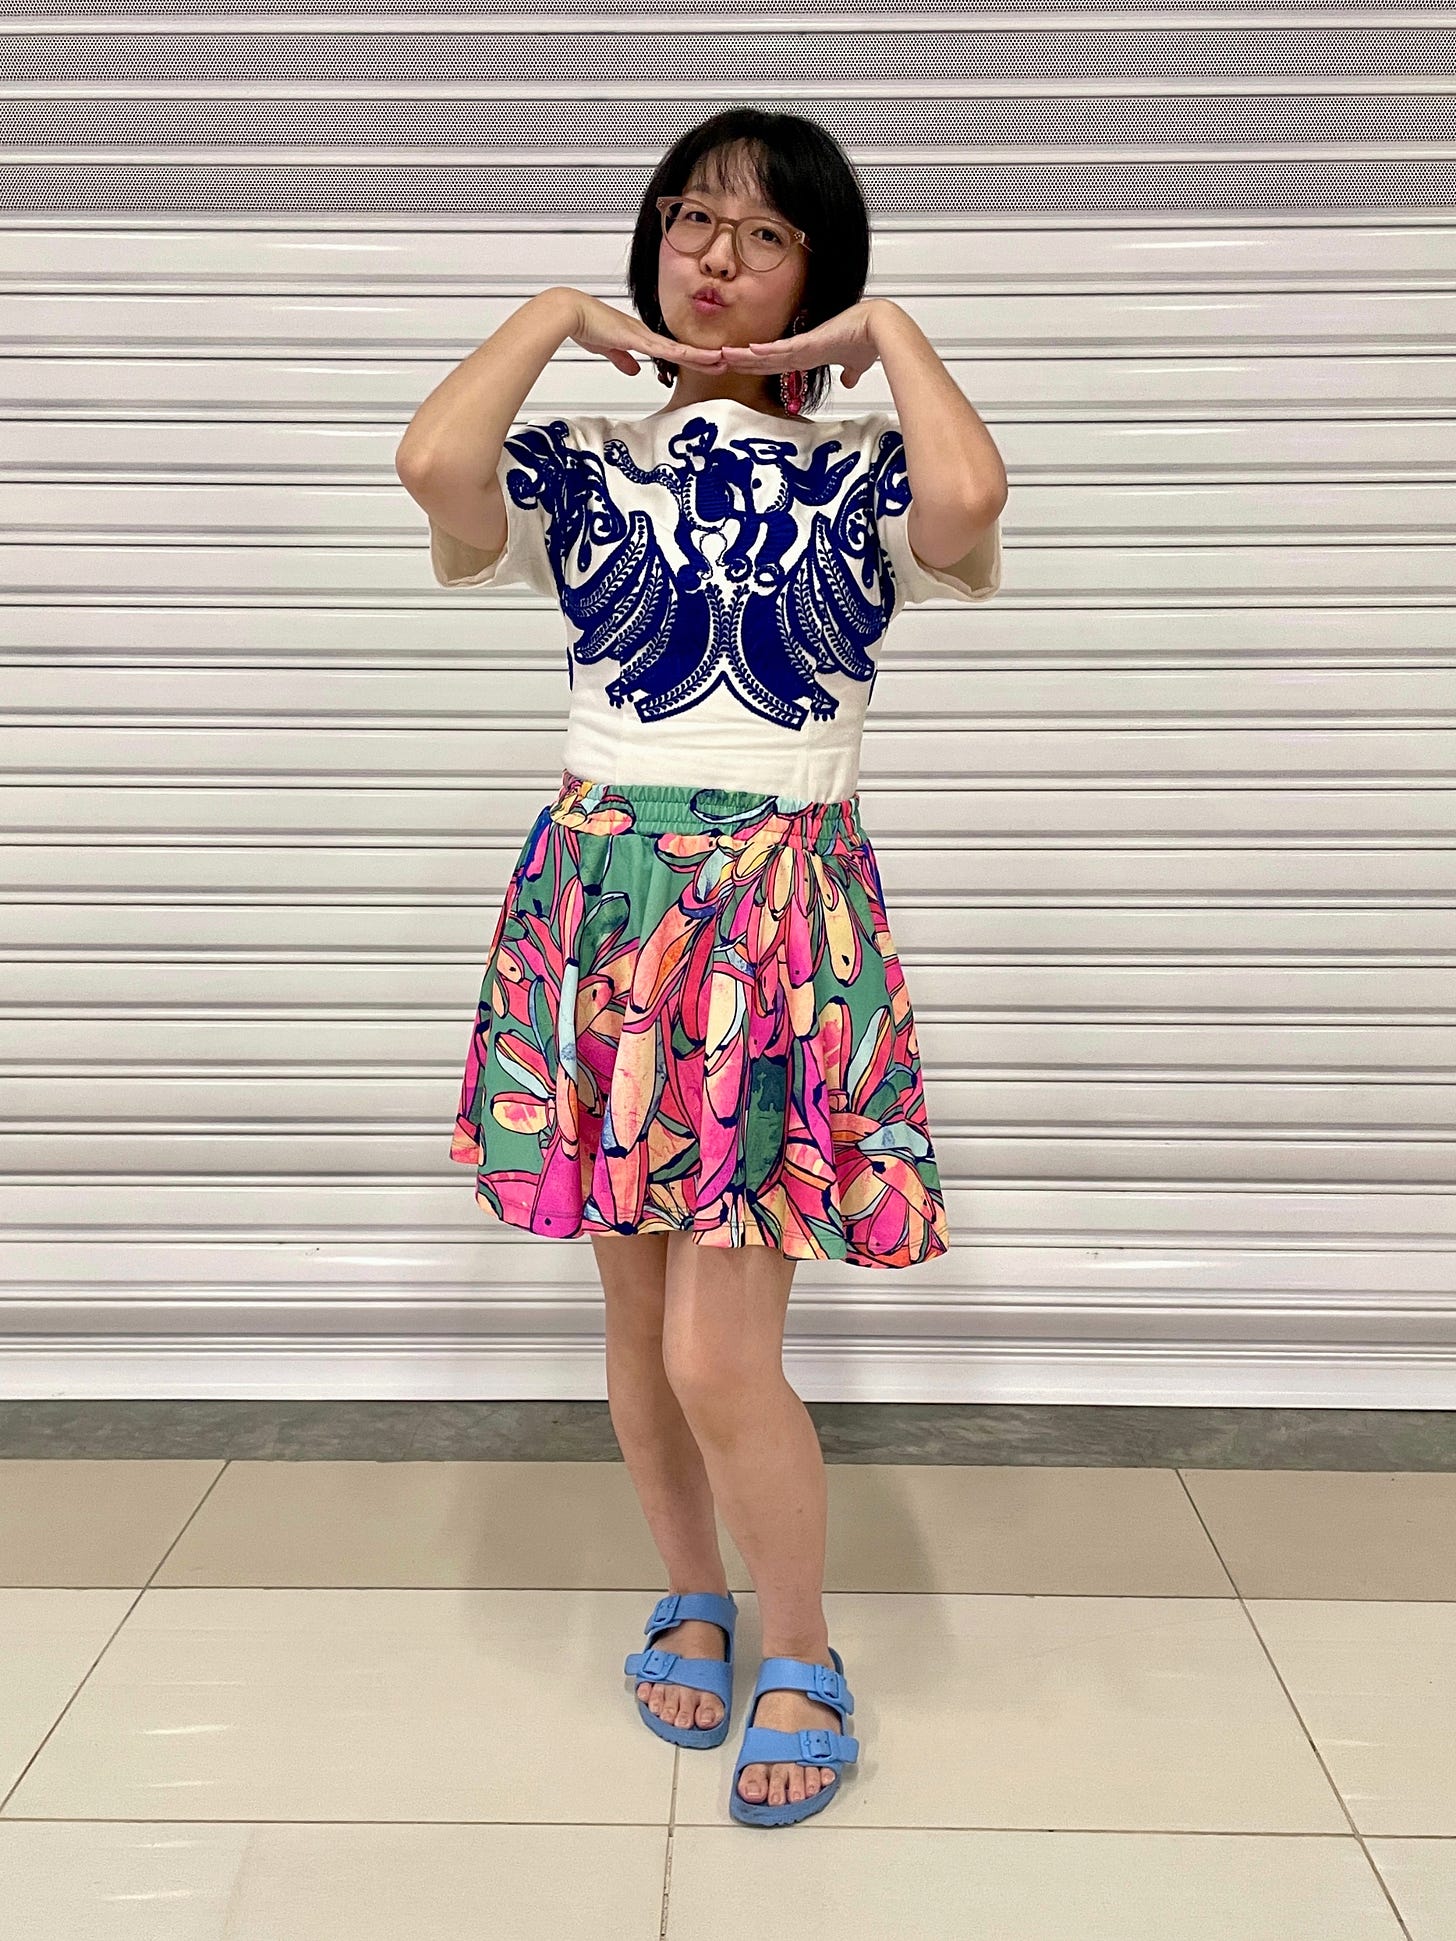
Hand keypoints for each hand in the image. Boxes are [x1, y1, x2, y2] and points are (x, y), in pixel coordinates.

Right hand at [559, 290, 726, 379]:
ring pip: (680, 348)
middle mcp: (646, 334)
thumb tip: (633, 370)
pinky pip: (666, 349)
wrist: (572, 312)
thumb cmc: (585, 324)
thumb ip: (622, 359)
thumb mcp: (607, 348)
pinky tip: (698, 358)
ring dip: (701, 356)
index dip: (690, 357)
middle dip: (704, 357)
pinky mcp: (636, 338)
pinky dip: (684, 354)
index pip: (672, 350)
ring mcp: (643, 335)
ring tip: (722, 361)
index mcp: (640, 337)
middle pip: (682, 348)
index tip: (707, 363)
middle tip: (725, 362)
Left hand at [717, 298, 887, 389]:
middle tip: (717, 362)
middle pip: (763, 359)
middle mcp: (801, 349)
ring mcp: (803, 346)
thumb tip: (849, 381)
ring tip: (721, 356)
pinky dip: (765, 351)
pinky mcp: (809, 342)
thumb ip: (849, 373)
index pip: (774, 363)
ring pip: (766, 354)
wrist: (879, 328)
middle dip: (741, 362)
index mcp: (808, 354)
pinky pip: (782, 349)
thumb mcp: (855, 364)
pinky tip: (748, 350)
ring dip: (744, 357)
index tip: (740, 368)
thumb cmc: (868, 339)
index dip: (755, 366)